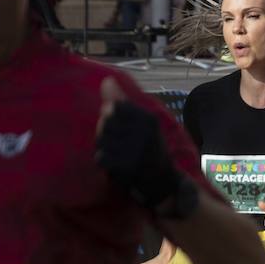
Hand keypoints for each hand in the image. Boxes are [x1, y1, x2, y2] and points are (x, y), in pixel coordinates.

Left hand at [95, 78, 180, 209]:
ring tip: (118, 153)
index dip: (112, 117)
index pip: (114, 107)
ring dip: (104, 147)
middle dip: (106, 133)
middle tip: (121, 145)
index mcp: (148, 120)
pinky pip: (101, 156)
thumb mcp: (144, 123)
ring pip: (101, 139)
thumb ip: (123, 103)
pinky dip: (104, 160)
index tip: (124, 129)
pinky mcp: (125, 167)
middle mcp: (143, 133)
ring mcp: (134, 151)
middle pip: (105, 122)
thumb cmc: (151, 149)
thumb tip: (106, 80)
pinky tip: (115, 164)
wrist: (163, 183)